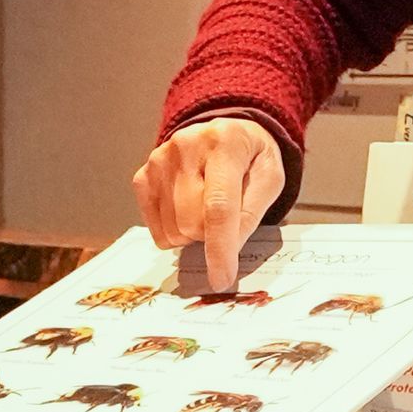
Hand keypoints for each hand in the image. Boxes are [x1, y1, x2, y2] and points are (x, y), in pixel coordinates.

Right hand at [133, 119, 285, 290]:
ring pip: (173, 230)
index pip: (218, 206)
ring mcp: (159, 161)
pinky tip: (186, 211)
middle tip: (224, 220)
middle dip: (211, 236)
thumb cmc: (250, 159)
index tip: (222, 279)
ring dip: (193, 234)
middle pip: (191, 222)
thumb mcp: (269, 179)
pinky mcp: (143, 175)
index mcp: (225, 145)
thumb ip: (251, 213)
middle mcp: (186, 147)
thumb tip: (227, 251)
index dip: (220, 248)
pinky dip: (174, 231)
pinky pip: (156, 228)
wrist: (225, 132)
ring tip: (205, 209)